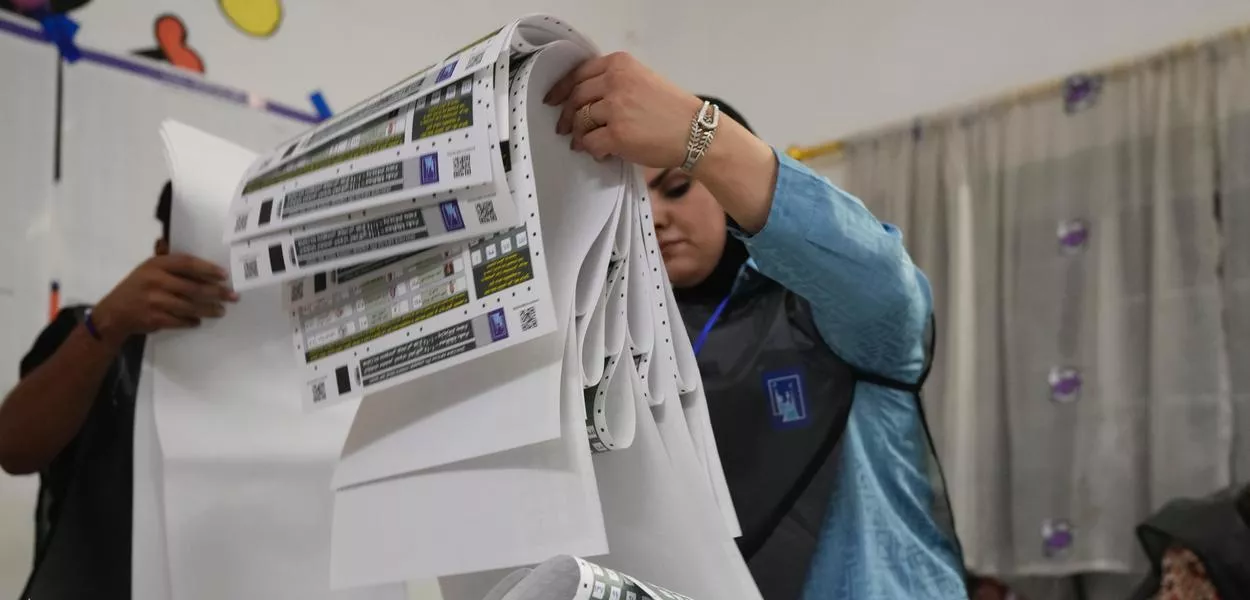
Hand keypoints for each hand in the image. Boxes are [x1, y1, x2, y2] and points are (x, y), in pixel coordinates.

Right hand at [92, 253, 237, 342]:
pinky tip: (199, 321)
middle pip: (194, 287)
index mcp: (156, 265)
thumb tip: (204, 266)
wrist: (113, 313)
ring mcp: (155, 300)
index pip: (187, 263)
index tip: (224, 275)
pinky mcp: (155, 318)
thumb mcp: (148, 270)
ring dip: (209, 309)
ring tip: (221, 310)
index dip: (208, 269)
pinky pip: (181, 320)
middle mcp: (156, 280)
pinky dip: (192, 321)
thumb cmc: (137, 287)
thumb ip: (171, 264)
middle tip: (233, 296)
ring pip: (190, 306)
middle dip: (217, 292)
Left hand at [545, 52, 702, 166]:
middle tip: (564, 129)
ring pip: (580, 122)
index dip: (561, 89)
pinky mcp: (617, 135)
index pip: (579, 74)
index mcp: (620, 65)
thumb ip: (614, 82)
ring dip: (579, 135)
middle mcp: (615, 82)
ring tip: (586, 143)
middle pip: (575, 98)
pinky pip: (590, 143)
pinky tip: (602, 153)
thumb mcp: (643, 80)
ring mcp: (615, 109)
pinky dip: (592, 150)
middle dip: (566, 116)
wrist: (696, 132)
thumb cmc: (672, 109)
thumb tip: (583, 100)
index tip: (552, 100)